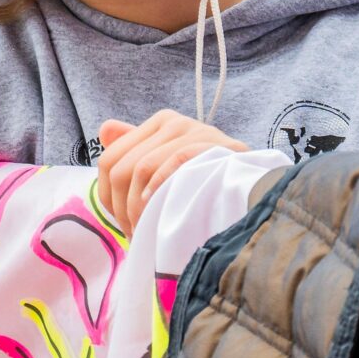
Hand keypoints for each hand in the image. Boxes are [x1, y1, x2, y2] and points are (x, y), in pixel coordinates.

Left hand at [95, 110, 248, 228]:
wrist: (254, 186)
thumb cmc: (206, 179)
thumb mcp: (168, 164)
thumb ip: (137, 151)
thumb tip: (105, 129)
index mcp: (159, 124)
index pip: (110, 159)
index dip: (108, 197)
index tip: (122, 223)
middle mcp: (174, 122)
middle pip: (122, 167)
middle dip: (123, 208)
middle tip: (134, 235)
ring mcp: (196, 131)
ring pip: (142, 169)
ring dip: (139, 208)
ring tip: (148, 231)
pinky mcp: (215, 145)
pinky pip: (173, 163)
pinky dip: (159, 188)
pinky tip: (159, 208)